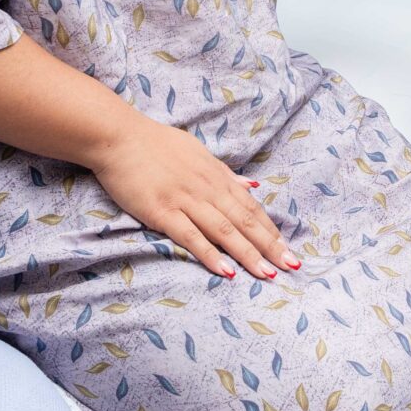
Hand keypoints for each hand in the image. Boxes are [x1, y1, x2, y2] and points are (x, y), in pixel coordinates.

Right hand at [87, 119, 297, 280]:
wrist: (119, 137)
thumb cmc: (156, 144)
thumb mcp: (199, 152)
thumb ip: (226, 173)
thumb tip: (253, 183)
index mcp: (216, 175)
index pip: (250, 207)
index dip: (270, 229)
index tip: (287, 248)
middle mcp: (207, 188)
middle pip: (244, 221)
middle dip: (269, 246)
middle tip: (291, 266)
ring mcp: (186, 200)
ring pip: (224, 231)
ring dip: (248, 253)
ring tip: (267, 273)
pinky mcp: (162, 212)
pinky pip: (191, 237)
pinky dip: (210, 254)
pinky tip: (226, 271)